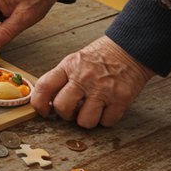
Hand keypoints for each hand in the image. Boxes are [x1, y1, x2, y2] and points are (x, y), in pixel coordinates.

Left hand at [32, 36, 153, 127]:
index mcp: (69, 66)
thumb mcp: (76, 60)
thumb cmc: (102, 56)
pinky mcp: (121, 99)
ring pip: (84, 121)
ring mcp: (103, 89)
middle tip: (72, 111)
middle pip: (62, 108)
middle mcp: (84, 78)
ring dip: (87, 120)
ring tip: (91, 110)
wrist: (132, 48)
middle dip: (65, 115)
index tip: (43, 111)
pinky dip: (106, 119)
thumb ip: (62, 77)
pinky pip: (106, 122)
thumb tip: (48, 100)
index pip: (44, 86)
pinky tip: (107, 108)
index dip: (38, 103)